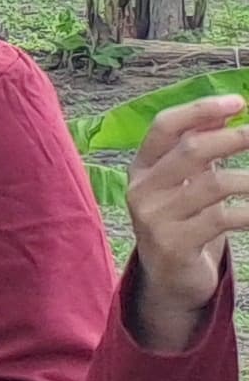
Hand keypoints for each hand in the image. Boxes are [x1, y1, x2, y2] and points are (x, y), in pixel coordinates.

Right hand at [125, 96, 248, 354]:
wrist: (170, 279)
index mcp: (142, 168)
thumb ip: (198, 148)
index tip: (239, 101)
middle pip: (191, 151)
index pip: (165, 126)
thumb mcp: (184, 183)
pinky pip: (224, 218)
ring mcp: (155, 219)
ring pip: (215, 185)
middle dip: (235, 138)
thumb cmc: (184, 221)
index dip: (201, 109)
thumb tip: (229, 110)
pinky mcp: (174, 245)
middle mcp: (142, 190)